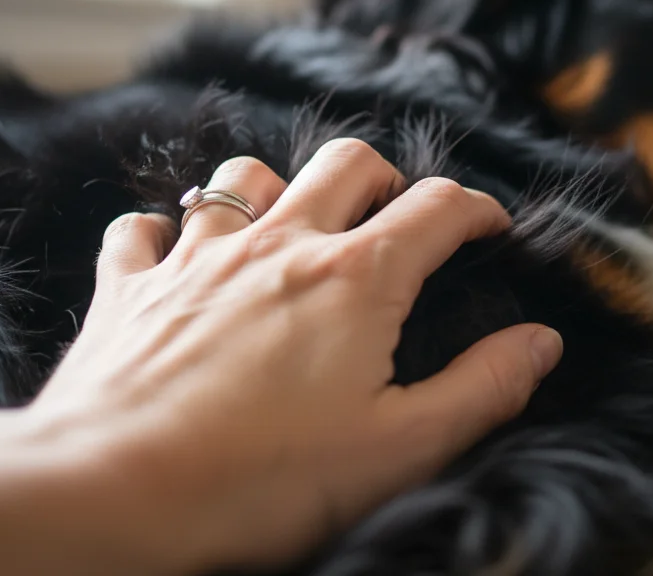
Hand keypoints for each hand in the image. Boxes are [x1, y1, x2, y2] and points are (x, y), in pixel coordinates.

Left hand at [22, 139, 563, 571]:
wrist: (111, 492)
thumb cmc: (261, 479)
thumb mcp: (399, 449)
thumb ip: (480, 389)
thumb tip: (540, 342)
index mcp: (355, 279)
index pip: (438, 206)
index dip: (477, 209)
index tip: (490, 230)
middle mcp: (278, 244)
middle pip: (346, 161)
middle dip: (384, 177)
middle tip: (394, 220)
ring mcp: (196, 257)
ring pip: (242, 177)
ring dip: (275, 190)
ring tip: (288, 230)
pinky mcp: (129, 286)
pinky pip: (143, 228)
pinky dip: (164, 234)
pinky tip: (174, 260)